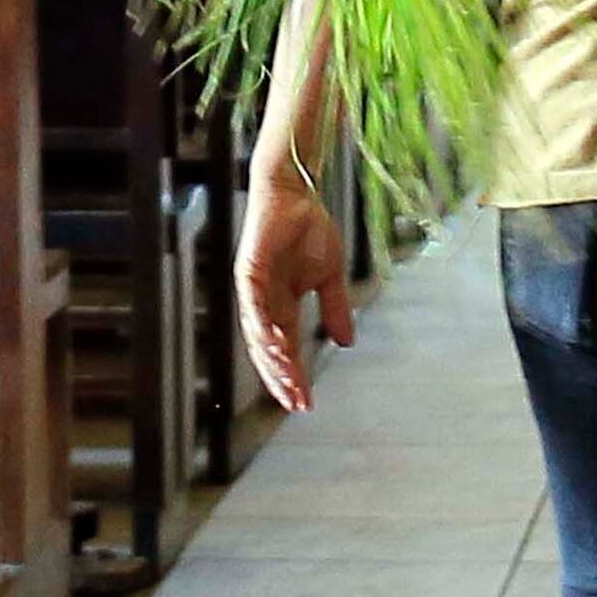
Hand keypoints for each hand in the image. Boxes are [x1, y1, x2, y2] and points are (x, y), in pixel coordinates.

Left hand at [236, 154, 352, 415]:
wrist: (296, 192)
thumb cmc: (309, 229)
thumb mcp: (329, 276)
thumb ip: (334, 309)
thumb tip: (346, 344)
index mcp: (281, 306)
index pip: (286, 350)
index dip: (295, 376)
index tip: (306, 403)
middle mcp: (263, 303)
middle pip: (269, 350)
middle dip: (282, 377)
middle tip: (295, 402)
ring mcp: (254, 288)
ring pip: (257, 332)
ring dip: (271, 357)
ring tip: (285, 380)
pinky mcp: (249, 270)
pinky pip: (252, 303)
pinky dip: (260, 324)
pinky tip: (272, 342)